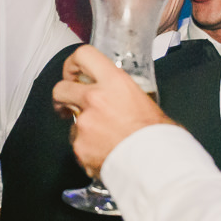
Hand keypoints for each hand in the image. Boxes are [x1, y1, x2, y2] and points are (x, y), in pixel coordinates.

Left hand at [53, 45, 173, 177]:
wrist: (158, 165)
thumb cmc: (160, 136)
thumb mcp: (146, 101)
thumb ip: (125, 96)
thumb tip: (123, 101)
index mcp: (114, 82)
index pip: (84, 55)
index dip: (73, 64)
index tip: (73, 74)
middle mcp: (94, 99)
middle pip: (61, 89)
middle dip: (62, 97)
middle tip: (69, 105)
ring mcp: (84, 124)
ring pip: (71, 122)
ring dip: (83, 129)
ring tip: (106, 140)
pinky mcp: (79, 147)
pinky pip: (78, 145)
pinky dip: (88, 150)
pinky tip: (106, 154)